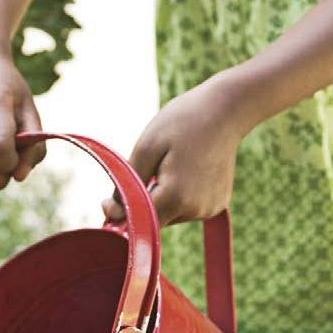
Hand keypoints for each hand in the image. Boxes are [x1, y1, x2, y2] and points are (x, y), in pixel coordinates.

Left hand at [102, 76, 241, 226]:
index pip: (139, 222)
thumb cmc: (182, 122)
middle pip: (156, 219)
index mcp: (176, 197)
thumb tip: (114, 213)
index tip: (107, 200)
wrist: (225, 110)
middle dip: (144, 201)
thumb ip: (127, 184)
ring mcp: (210, 208)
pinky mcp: (219, 204)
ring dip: (163, 197)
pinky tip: (187, 169)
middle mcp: (197, 209)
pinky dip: (180, 195)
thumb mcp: (146, 147)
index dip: (120, 214)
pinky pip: (188, 207)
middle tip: (148, 167)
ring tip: (171, 163)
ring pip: (172, 214)